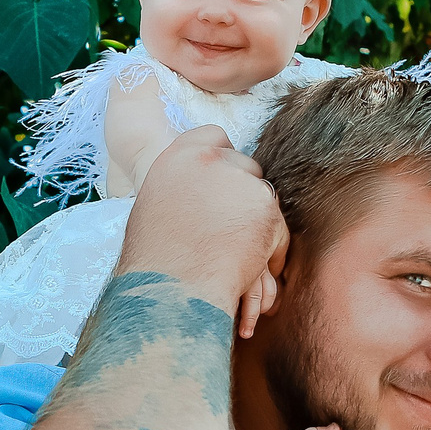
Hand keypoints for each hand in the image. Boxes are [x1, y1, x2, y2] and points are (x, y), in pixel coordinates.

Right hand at [118, 128, 288, 315]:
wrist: (169, 292)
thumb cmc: (152, 263)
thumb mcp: (154, 209)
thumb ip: (181, 188)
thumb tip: (199, 193)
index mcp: (178, 156)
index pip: (215, 137)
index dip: (222, 160)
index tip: (219, 183)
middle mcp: (211, 161)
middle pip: (245, 165)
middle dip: (241, 192)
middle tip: (229, 224)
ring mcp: (243, 184)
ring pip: (263, 196)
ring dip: (256, 221)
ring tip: (236, 252)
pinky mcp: (267, 210)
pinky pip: (279, 228)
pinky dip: (271, 248)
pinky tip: (252, 266)